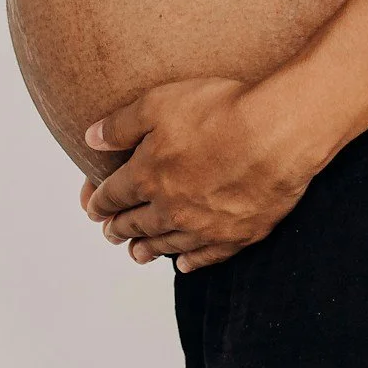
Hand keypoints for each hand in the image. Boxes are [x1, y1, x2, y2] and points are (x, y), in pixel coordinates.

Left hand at [81, 78, 313, 271]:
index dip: (98, 202)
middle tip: (109, 232)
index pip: (113, 195)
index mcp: (147, 176)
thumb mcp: (159, 102)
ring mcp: (203, 227)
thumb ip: (121, 124)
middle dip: (118, 228)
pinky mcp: (236, 236)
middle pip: (136, 223)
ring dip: (147, 249)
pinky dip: (190, 262)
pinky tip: (184, 264)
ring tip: (136, 254)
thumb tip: (90, 139)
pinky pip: (205, 257)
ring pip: (166, 244)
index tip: (92, 207)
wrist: (278, 133)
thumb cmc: (221, 111)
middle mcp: (170, 209)